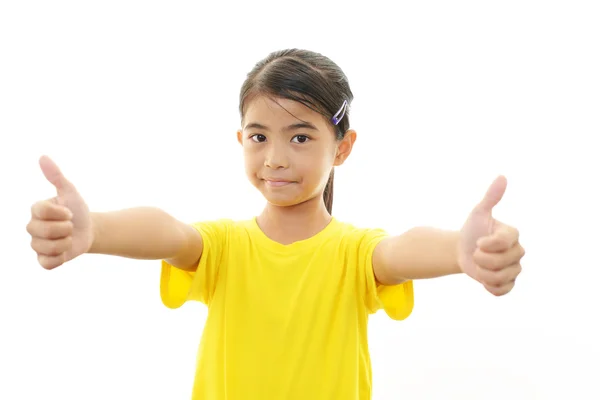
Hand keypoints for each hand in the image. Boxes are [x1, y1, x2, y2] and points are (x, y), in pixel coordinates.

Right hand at [26, 156, 93, 268]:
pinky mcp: (43, 259)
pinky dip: (59, 258)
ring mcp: (36, 244)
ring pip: (47, 248)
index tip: (69, 212)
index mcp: (36, 210)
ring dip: (65, 243)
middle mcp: (32, 227)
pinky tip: (64, 252)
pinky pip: (46, 264)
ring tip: (68, 238)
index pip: (42, 211)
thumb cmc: (77, 209)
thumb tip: (42, 157)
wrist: (89, 229)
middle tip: (70, 226)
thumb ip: (56, 176)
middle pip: (44, 232)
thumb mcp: (70, 192)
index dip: (61, 213)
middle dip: (66, 229)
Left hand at [457, 176, 524, 295]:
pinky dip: (490, 287)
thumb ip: (491, 197)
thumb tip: (502, 177)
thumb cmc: (472, 229)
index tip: (478, 241)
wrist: (462, 250)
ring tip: (479, 265)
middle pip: (502, 262)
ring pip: (501, 277)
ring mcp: (515, 268)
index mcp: (512, 234)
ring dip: (483, 273)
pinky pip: (503, 291)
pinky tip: (484, 279)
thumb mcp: (479, 213)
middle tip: (476, 253)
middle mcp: (518, 251)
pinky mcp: (509, 282)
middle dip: (481, 259)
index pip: (504, 242)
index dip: (487, 244)